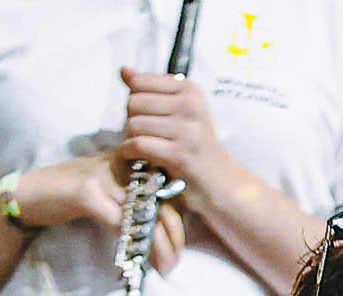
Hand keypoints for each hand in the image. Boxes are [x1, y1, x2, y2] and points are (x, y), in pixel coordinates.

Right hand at [5, 152, 188, 275]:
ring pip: (142, 213)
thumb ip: (130, 201)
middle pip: (159, 200)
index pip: (164, 188)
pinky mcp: (87, 194)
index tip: (179, 247)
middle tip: (175, 263)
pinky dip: (132, 244)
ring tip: (164, 268)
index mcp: (125, 162)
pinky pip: (120, 222)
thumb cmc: (67, 198)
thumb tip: (162, 229)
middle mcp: (117, 164)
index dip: (176, 220)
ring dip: (157, 246)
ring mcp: (102, 177)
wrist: (27, 196)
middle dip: (173, 236)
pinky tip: (136, 261)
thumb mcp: (105, 192)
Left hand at [117, 68, 240, 194]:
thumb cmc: (196, 144)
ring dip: (130, 138)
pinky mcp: (179, 154)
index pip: (139, 82)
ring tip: (141, 146)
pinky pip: (139, 144)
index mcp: (190, 90)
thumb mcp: (180, 109)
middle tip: (142, 134)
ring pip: (133, 124)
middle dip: (131, 120)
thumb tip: (124, 70)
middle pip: (134, 102)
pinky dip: (129, 152)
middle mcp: (190, 106)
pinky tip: (133, 156)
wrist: (218, 178)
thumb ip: (151, 89)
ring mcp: (186, 130)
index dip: (134, 99)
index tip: (144, 115)